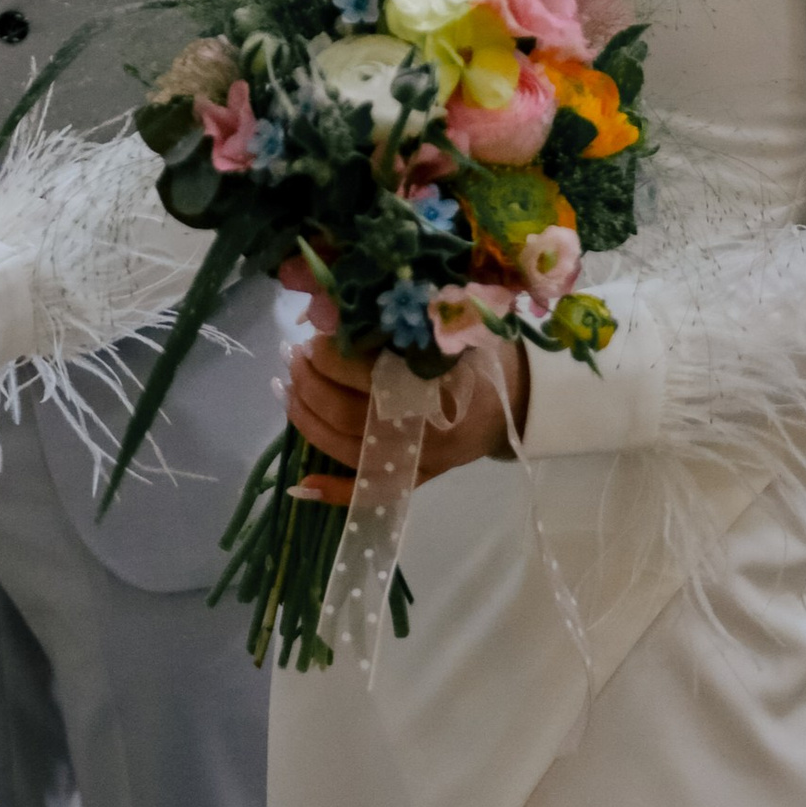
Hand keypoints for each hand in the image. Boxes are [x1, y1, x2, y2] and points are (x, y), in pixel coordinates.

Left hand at [281, 332, 523, 496]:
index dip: (331, 357)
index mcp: (435, 389)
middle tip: (294, 357)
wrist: (518, 401)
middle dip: (311, 384)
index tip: (314, 337)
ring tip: (287, 389)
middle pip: (349, 415)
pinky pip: (369, 493)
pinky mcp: (417, 480)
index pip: (367, 376)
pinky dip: (333, 492)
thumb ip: (398, 327)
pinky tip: (300, 484)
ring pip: (348, 451)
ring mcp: (418, 463)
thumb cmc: (479, 357)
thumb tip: (331, 314)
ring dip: (307, 422)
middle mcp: (424, 433)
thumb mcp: (446, 331)